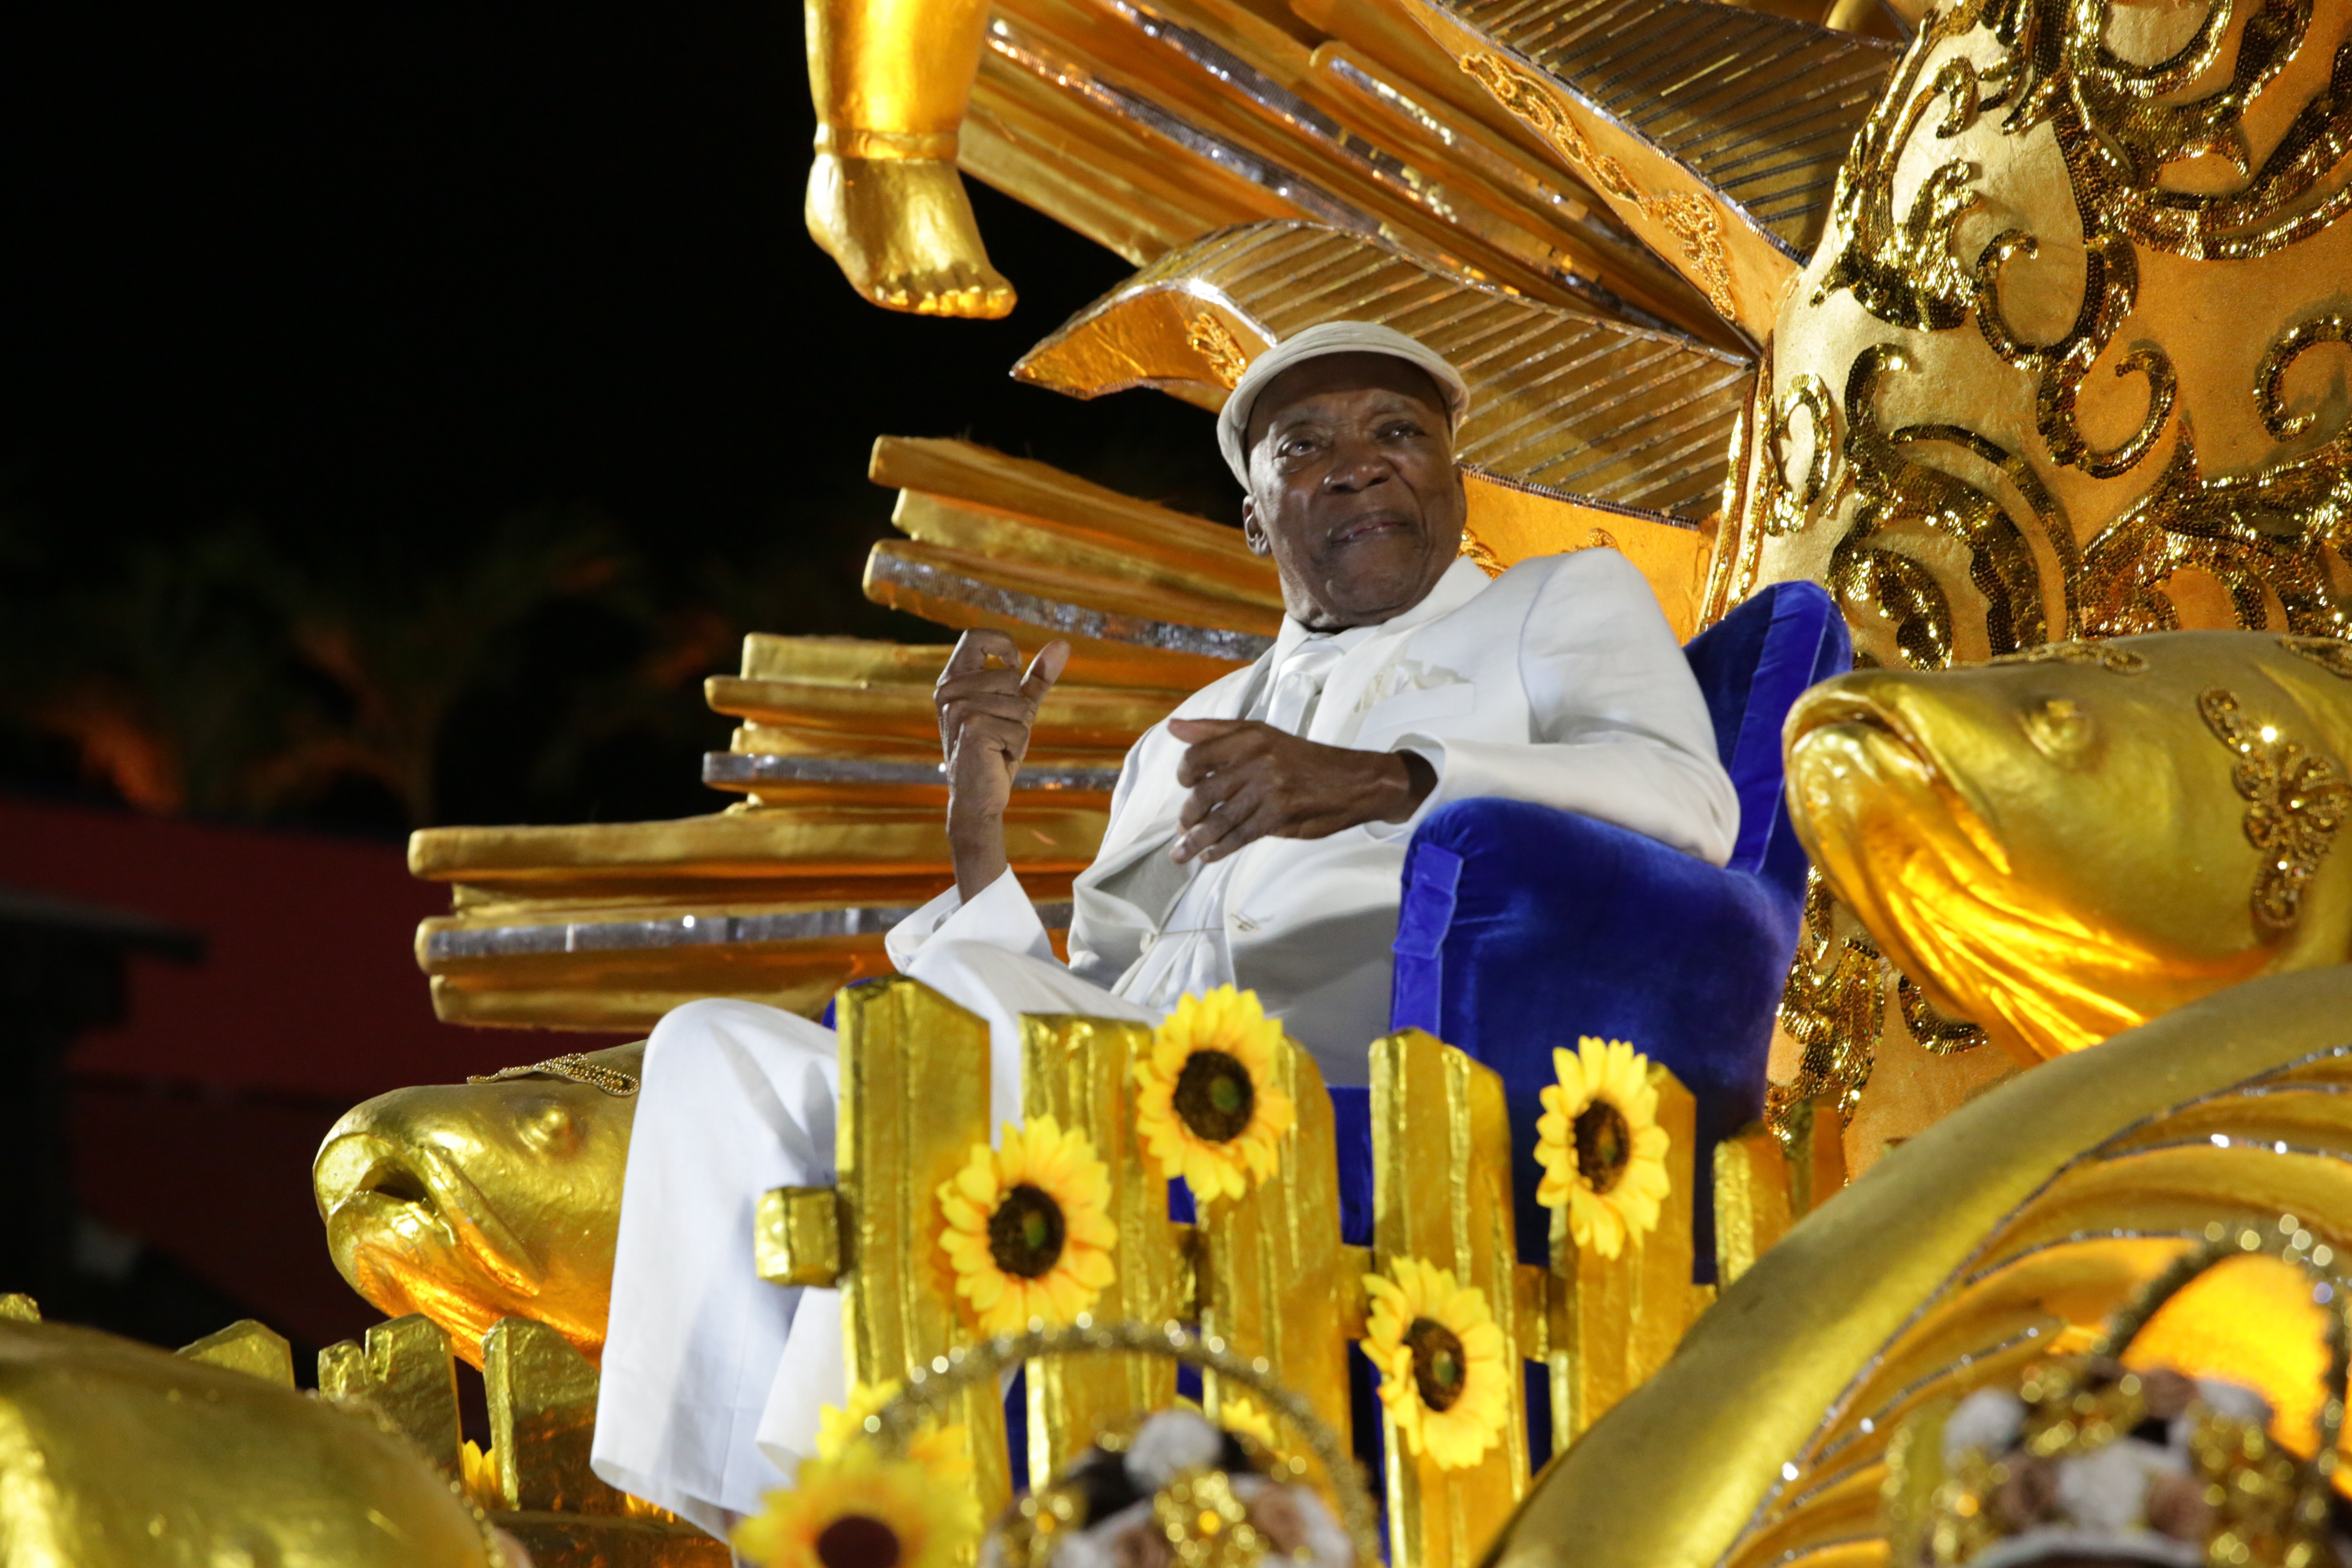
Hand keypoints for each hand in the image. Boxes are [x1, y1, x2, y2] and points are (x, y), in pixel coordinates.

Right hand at [935, 629, 1070, 896]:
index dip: (1004, 646)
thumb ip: (1037, 677)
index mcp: (953, 680)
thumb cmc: (995, 751)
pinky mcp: (972, 727)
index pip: (976, 636)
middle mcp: (949, 690)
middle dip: (1019, 707)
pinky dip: (1017, 745)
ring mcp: (958, 708)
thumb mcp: (1018, 708)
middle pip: (1010, 675)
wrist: (978, 798)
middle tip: (999, 731)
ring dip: (1019, 729)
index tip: (1013, 669)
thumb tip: (1062, 644)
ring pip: (1019, 703)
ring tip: (997, 745)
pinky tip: (997, 757)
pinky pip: (1019, 727)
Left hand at [1167, 718, 1434, 864]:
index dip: (1184, 774)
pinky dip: (1220, 849)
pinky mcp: (1279, 815)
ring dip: (1196, 840)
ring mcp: (1268, 789)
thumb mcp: (1261, 735)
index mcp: (1249, 737)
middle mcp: (1256, 759)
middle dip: (1188, 815)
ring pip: (1219, 819)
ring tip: (1182, 852)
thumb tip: (1173, 727)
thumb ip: (1214, 731)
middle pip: (1204, 792)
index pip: (1198, 754)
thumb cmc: (1303, 759)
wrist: (1354, 781)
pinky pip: (1239, 836)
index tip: (1185, 785)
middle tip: (1183, 826)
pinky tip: (1210, 855)